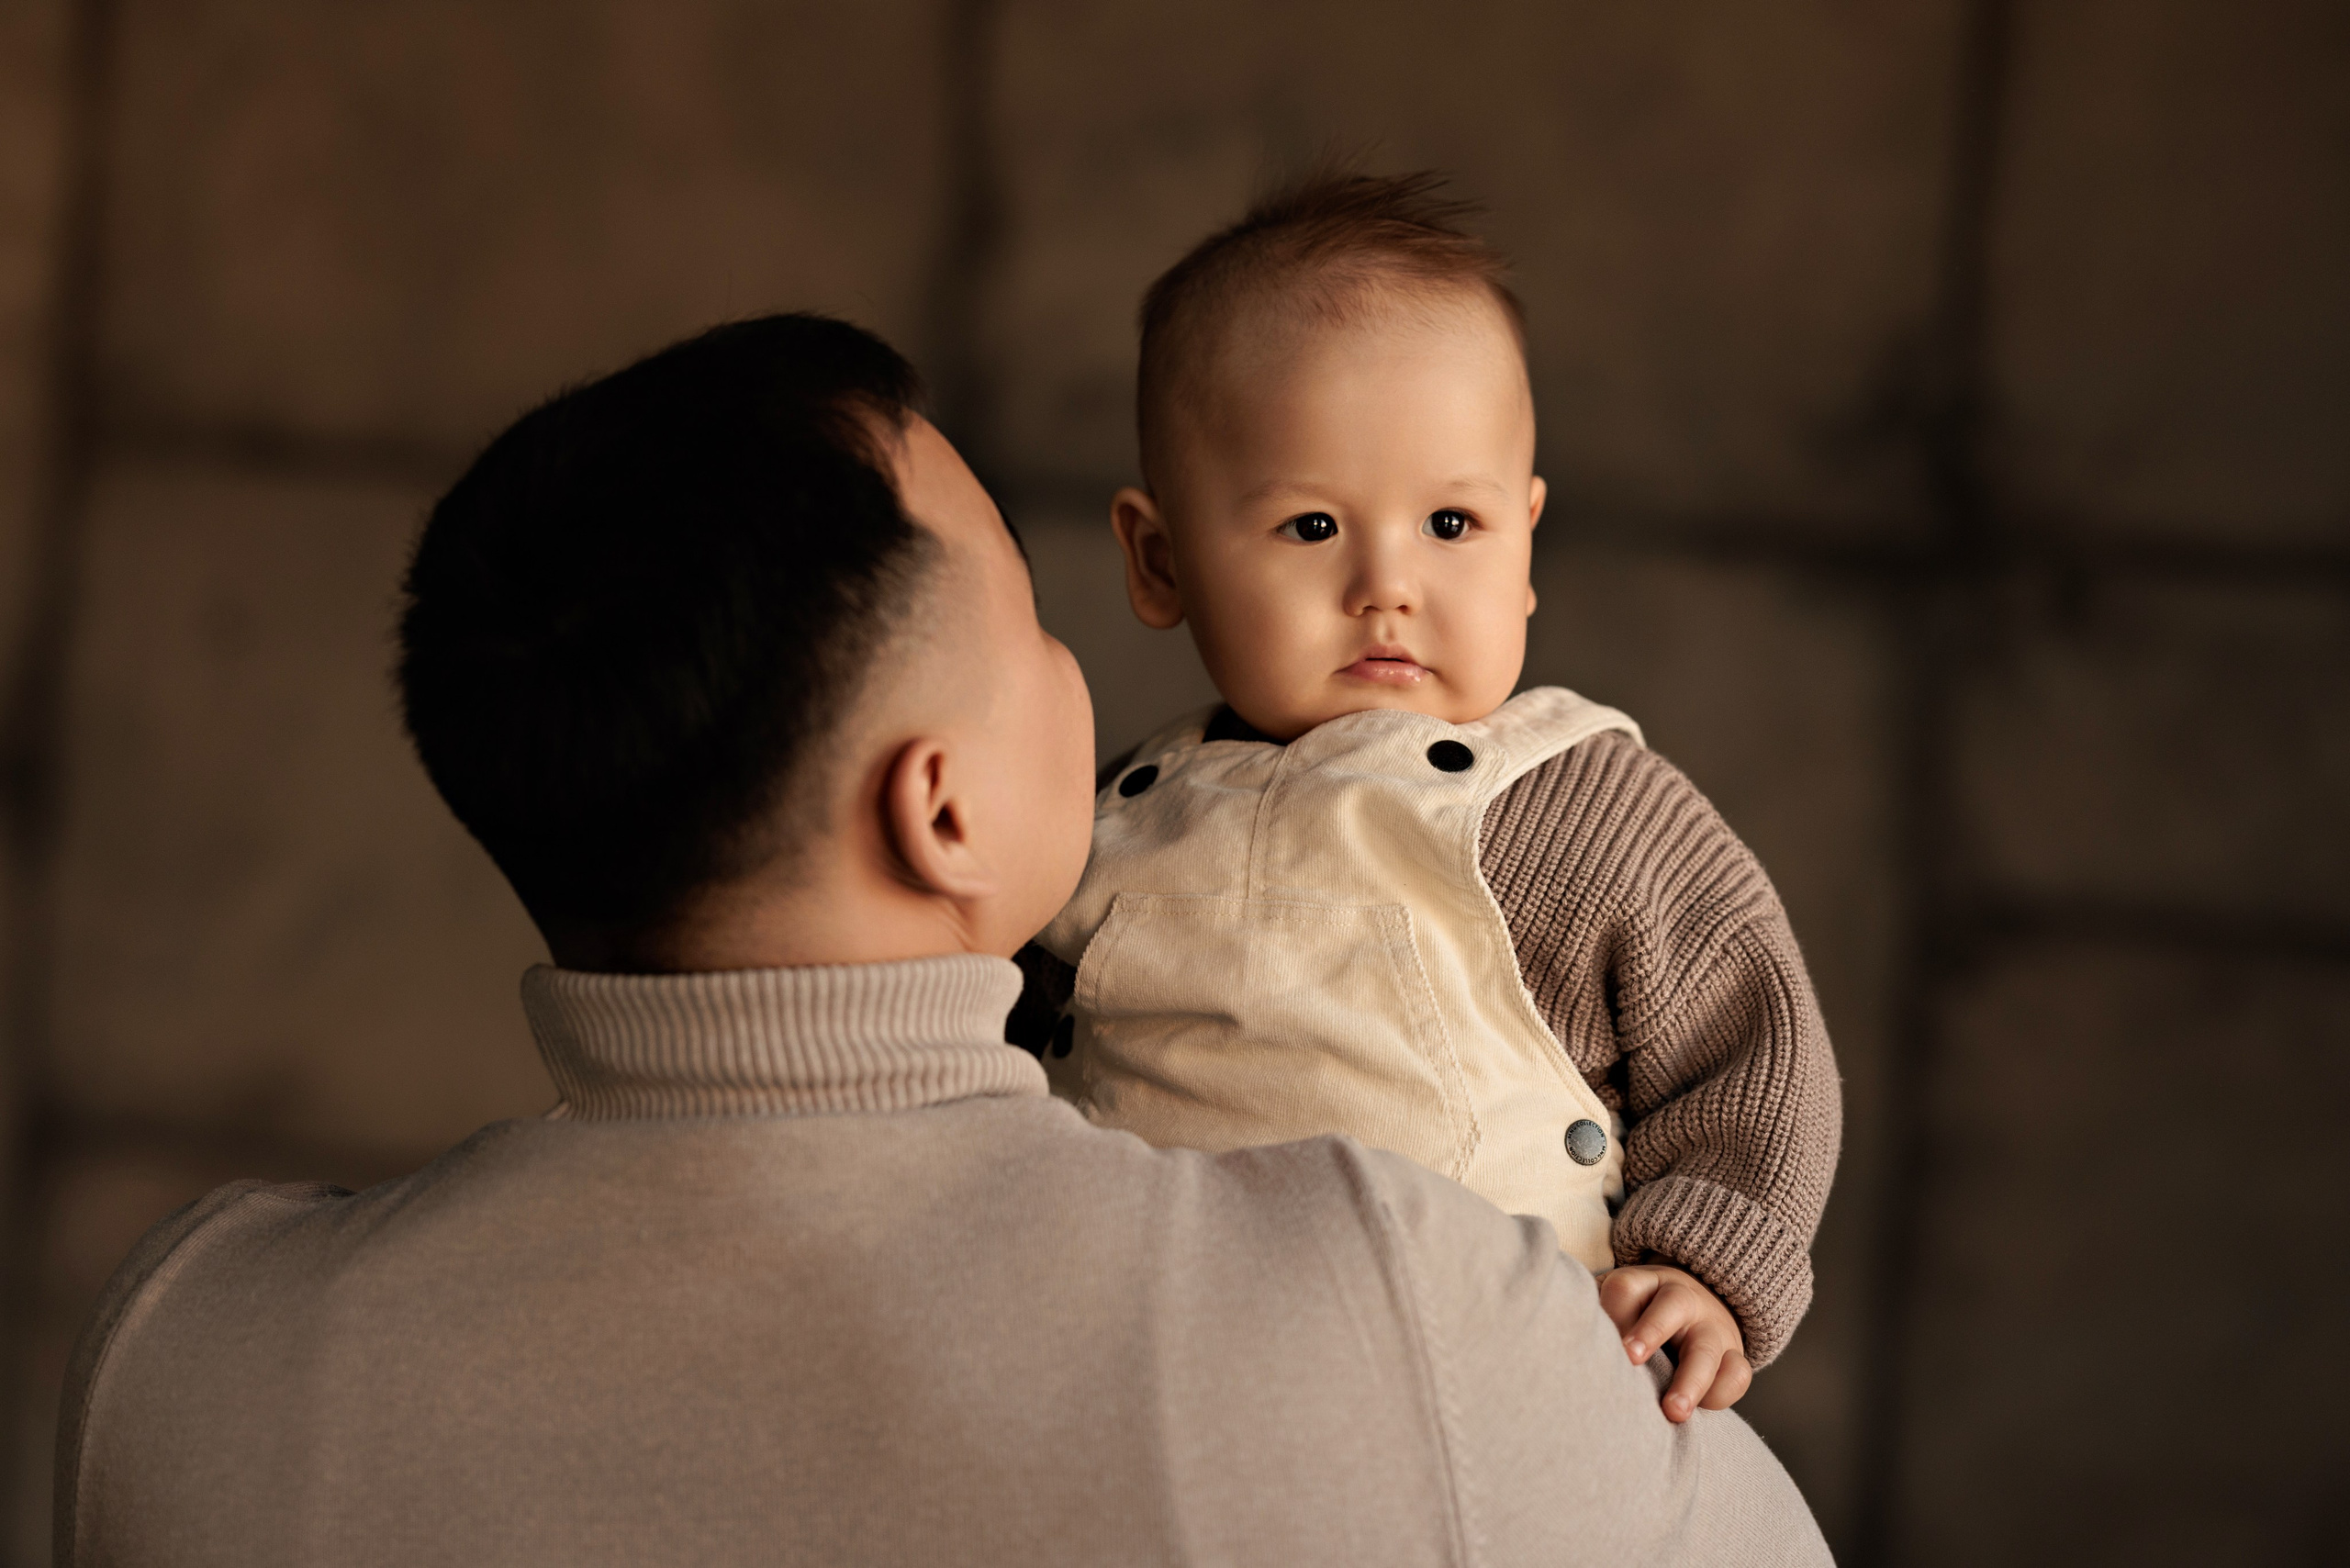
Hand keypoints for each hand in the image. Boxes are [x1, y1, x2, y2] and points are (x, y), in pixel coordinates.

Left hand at [1598, 1262, 1750, 1422]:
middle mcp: (1682, 1300)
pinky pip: (1736, 1374)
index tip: (1600, 1338)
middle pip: (1671, 1307)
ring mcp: (1711, 1329)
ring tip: (1674, 1412)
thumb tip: (1575, 1344)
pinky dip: (1721, 1393)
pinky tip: (1701, 1411)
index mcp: (1646, 1284)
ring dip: (1689, 1381)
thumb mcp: (1621, 1304)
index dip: (1613, 1311)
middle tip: (1630, 1359)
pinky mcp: (1733, 1356)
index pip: (1627, 1288)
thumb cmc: (1642, 1315)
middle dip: (1650, 1332)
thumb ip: (1600, 1318)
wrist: (1700, 1309)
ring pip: (1705, 1350)